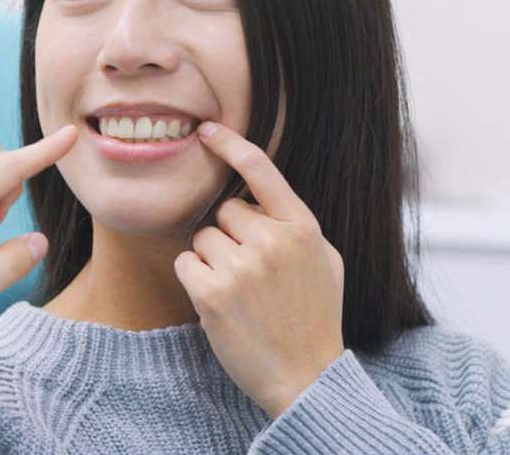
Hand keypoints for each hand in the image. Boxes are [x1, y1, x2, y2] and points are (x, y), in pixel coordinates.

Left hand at [174, 122, 344, 417]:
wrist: (306, 378)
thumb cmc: (314, 319)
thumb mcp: (324, 262)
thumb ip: (295, 226)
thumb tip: (262, 198)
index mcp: (303, 229)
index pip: (261, 171)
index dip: (231, 145)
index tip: (206, 130)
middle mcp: (273, 241)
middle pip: (224, 212)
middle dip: (229, 236)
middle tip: (250, 274)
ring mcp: (242, 266)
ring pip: (201, 238)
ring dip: (211, 260)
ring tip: (239, 293)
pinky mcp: (212, 292)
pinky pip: (185, 263)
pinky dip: (194, 280)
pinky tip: (219, 303)